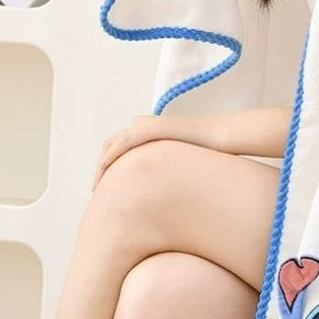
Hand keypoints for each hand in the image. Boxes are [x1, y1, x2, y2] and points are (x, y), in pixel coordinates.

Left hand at [91, 111, 226, 189]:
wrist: (221, 138)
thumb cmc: (206, 153)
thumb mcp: (180, 163)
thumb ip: (167, 171)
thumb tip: (165, 193)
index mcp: (149, 133)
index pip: (119, 149)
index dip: (109, 167)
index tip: (106, 188)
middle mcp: (144, 126)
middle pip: (111, 146)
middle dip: (101, 168)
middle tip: (96, 191)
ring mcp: (146, 125)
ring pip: (112, 145)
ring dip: (101, 165)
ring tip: (97, 187)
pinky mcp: (150, 128)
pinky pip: (122, 143)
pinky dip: (110, 157)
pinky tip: (105, 173)